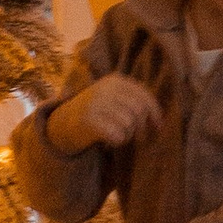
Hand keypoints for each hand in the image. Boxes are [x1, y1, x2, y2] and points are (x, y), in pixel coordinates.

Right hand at [46, 70, 162, 154]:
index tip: (158, 127)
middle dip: (142, 127)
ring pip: (129, 123)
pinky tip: (109, 140)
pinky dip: (118, 141)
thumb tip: (159, 122)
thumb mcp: (114, 98)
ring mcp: (95, 103)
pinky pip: (117, 134)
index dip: (155, 113)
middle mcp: (105, 88)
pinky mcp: (88, 120)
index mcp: (115, 80)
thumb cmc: (98, 112)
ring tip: (118, 135)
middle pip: (139, 111)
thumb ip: (134, 102)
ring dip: (128, 135)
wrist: (63, 122)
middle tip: (138, 137)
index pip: (143, 95)